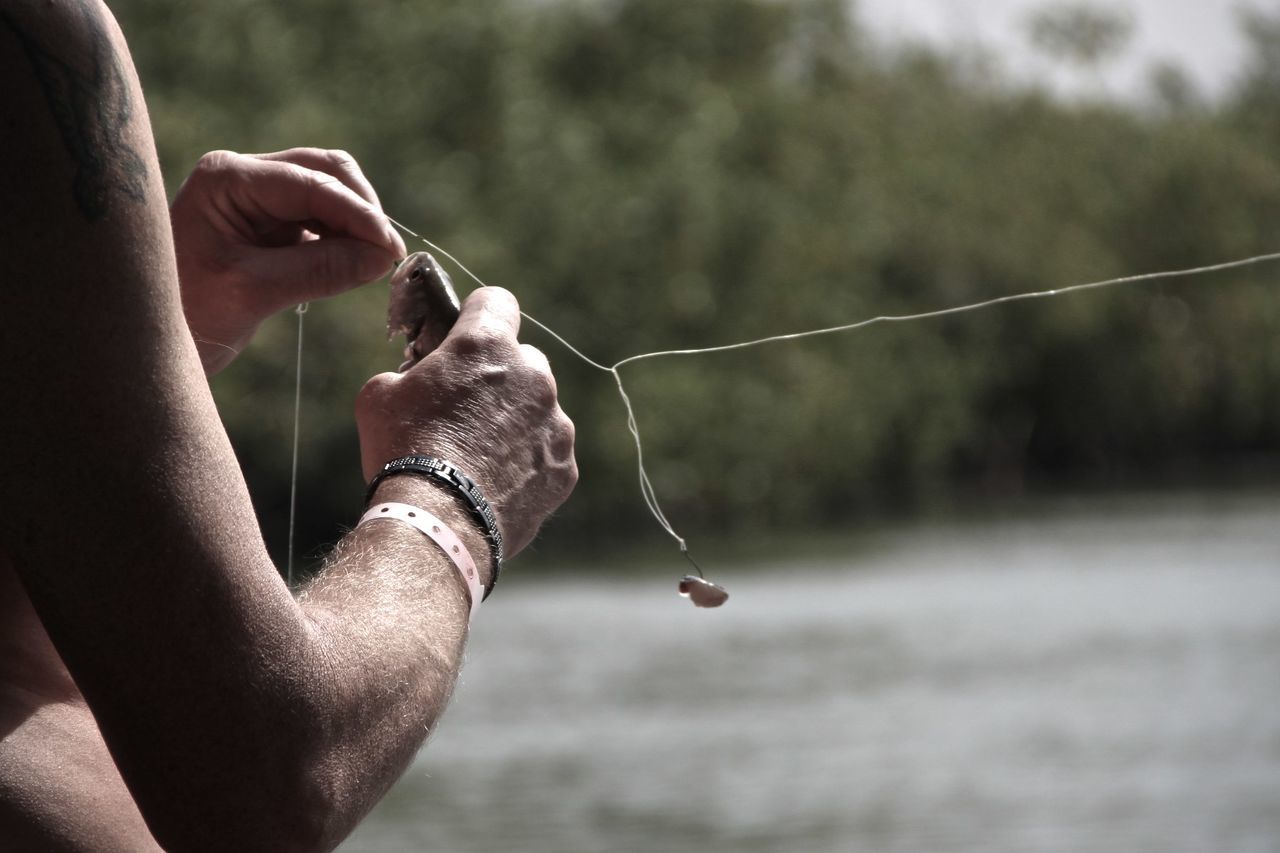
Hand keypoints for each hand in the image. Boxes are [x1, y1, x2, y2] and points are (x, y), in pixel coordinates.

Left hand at [170, 148, 407, 373]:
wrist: (146, 342)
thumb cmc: (185, 315)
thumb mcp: (253, 293)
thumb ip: (320, 270)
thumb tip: (382, 258)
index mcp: (228, 178)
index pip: (310, 182)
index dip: (358, 213)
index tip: (390, 249)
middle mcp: (243, 177)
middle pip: (326, 173)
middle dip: (362, 210)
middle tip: (388, 256)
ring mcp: (257, 199)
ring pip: (329, 194)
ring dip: (356, 225)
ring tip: (375, 264)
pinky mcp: (269, 226)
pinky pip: (320, 221)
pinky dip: (344, 239)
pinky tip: (356, 265)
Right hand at [355, 287, 577, 557]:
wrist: (437, 523)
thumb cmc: (402, 452)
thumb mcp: (379, 396)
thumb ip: (407, 373)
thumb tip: (416, 379)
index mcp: (486, 345)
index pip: (496, 301)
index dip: (476, 315)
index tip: (464, 334)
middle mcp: (532, 376)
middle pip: (522, 359)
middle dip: (497, 376)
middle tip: (464, 409)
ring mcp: (555, 423)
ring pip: (539, 409)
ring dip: (515, 422)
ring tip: (478, 456)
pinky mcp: (565, 467)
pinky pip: (547, 453)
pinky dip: (528, 463)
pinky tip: (495, 484)